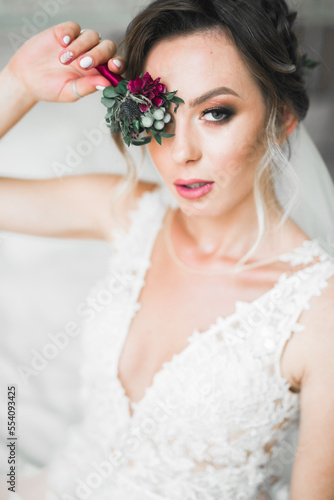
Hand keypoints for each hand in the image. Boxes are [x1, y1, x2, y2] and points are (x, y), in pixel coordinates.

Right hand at [5, 21, 125, 102]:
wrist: (26, 78)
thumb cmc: (50, 89)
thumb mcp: (69, 92)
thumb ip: (87, 87)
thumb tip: (106, 84)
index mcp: (97, 73)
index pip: (116, 65)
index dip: (119, 64)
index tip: (113, 67)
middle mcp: (92, 56)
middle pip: (107, 47)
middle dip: (98, 54)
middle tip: (82, 64)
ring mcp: (79, 43)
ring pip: (92, 36)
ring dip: (80, 47)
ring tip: (63, 60)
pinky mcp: (64, 32)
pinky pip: (74, 27)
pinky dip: (70, 33)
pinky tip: (62, 43)